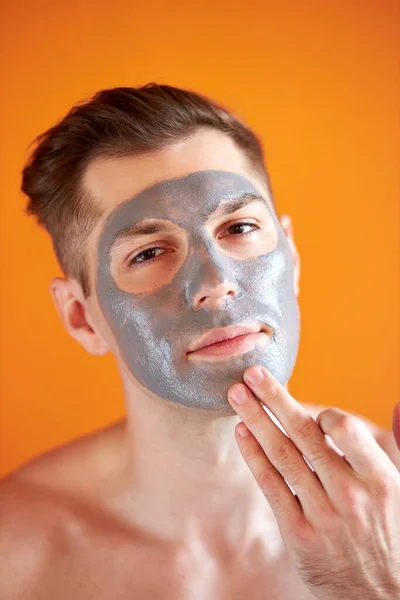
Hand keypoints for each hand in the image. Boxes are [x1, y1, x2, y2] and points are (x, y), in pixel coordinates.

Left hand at [228, 366, 399, 599]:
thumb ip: (391, 449)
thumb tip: (397, 407)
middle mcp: (350, 494)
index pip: (345, 429)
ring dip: (256, 420)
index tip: (310, 408)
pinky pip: (271, 487)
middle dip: (274, 399)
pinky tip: (241, 434)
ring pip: (282, 455)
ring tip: (236, 395)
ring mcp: (322, 514)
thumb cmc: (390, 535)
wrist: (383, 598)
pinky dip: (254, 457)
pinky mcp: (299, 534)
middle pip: (304, 434)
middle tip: (251, 373)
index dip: (323, 411)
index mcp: (380, 479)